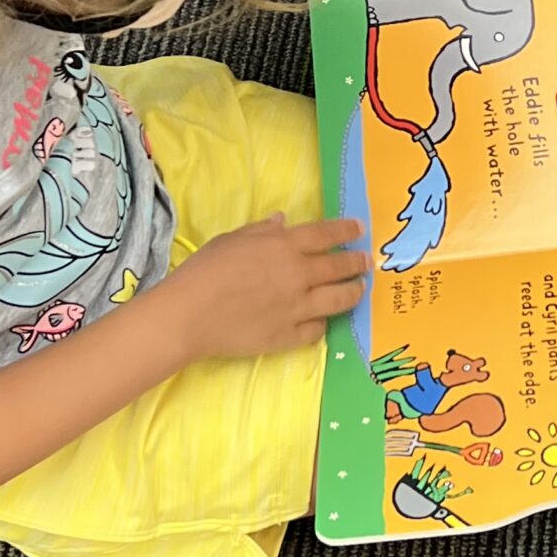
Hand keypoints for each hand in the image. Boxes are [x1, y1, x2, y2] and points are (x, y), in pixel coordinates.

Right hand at [165, 214, 366, 359]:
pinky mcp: (289, 335)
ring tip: (358, 289)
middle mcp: (298, 274)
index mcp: (283, 246)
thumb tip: (282, 221)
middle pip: (339, 267)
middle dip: (357, 263)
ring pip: (339, 299)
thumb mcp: (232, 239)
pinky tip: (323, 319)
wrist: (190, 314)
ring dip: (353, 292)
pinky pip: (317, 329)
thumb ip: (262, 231)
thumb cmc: (205, 270)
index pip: (326, 235)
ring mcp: (297, 307)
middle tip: (366, 262)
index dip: (346, 231)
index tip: (359, 230)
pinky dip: (322, 322)